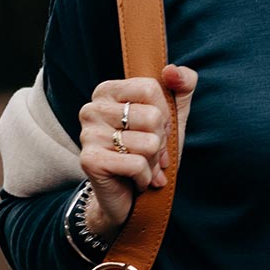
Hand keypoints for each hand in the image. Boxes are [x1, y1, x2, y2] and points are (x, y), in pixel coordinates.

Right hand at [78, 63, 198, 234]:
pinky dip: (145, 177)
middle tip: (150, 153)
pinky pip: (137, 164)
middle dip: (161, 141)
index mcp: (107, 91)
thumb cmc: (149, 153)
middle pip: (152, 116)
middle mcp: (91, 109)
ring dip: (153, 162)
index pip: (151, 88)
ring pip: (148, 143)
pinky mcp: (90, 160)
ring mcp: (88, 134)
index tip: (156, 130)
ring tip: (142, 167)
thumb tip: (172, 71)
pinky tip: (136, 180)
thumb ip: (182, 87)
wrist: (129, 198)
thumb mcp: (172, 117)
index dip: (165, 114)